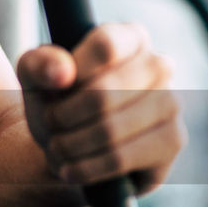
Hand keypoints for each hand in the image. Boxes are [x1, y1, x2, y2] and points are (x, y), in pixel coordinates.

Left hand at [16, 22, 184, 194]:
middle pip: (102, 93)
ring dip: (69, 146)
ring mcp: (171, 103)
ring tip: (58, 148)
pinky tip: (71, 169)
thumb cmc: (56, 103)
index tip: (54, 90)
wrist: (73, 149)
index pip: (105, 46)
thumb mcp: (35, 79)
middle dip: (61, 118)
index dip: (71, 74)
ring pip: (109, 130)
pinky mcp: (173, 141)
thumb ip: (38, 65)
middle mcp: (159, 64)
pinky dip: (84, 168)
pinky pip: (120, 158)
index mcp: (129, 37)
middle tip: (49, 126)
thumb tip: (61, 72)